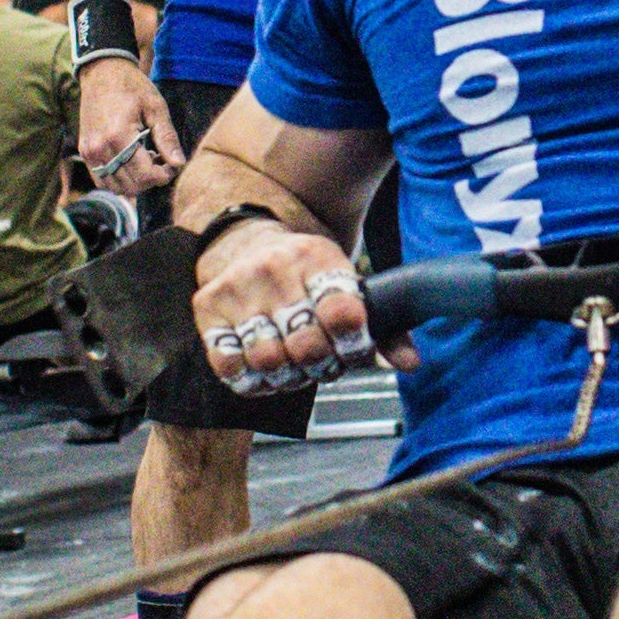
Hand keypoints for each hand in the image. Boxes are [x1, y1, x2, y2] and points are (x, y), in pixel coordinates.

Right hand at [76, 55, 183, 193]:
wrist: (103, 73)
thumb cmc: (132, 87)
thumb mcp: (156, 108)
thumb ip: (167, 138)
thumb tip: (179, 164)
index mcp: (119, 137)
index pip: (145, 175)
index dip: (164, 175)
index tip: (172, 164)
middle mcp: (100, 149)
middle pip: (132, 186)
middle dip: (151, 179)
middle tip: (160, 160)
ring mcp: (89, 153)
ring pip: (116, 188)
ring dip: (135, 182)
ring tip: (144, 161)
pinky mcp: (85, 152)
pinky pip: (102, 180)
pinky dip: (119, 180)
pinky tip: (129, 162)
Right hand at [191, 215, 400, 391]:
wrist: (242, 239)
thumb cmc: (302, 272)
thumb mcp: (343, 282)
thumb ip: (384, 326)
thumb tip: (411, 364)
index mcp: (316, 258)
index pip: (342, 312)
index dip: (354, 344)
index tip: (353, 349)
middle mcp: (274, 269)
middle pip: (306, 345)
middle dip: (321, 366)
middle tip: (323, 364)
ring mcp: (237, 288)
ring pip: (268, 359)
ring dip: (287, 377)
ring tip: (293, 369)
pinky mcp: (207, 307)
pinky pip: (228, 363)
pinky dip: (250, 379)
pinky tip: (263, 372)